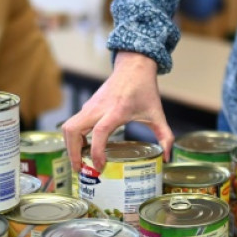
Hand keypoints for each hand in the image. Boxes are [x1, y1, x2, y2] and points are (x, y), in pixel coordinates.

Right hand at [62, 51, 173, 171]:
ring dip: (70, 145)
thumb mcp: (157, 114)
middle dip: (73, 152)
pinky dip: (74, 137)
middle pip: (73, 130)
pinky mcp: (87, 106)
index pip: (99, 132)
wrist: (134, 67)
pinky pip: (74, 123)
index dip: (96, 151)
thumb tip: (168, 157)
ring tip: (80, 160)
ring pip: (69, 126)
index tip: (99, 165)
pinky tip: (85, 147)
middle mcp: (99, 108)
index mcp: (117, 111)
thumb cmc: (145, 89)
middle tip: (80, 169)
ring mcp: (90, 106)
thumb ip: (165, 136)